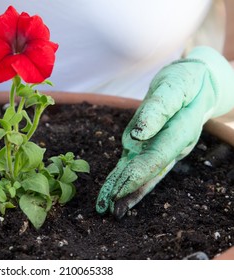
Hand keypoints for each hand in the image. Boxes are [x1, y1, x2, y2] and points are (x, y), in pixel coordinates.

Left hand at [96, 47, 233, 218]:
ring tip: (109, 208)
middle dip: (127, 190)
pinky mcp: (151, 145)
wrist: (196, 84)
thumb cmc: (186, 82)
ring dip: (127, 191)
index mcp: (180, 132)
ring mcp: (161, 148)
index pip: (157, 158)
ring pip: (144, 173)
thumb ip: (157, 109)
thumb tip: (137, 133)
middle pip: (148, 172)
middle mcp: (172, 146)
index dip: (137, 176)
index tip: (118, 191)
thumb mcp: (174, 87)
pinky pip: (139, 165)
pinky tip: (117, 193)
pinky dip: (128, 179)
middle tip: (107, 208)